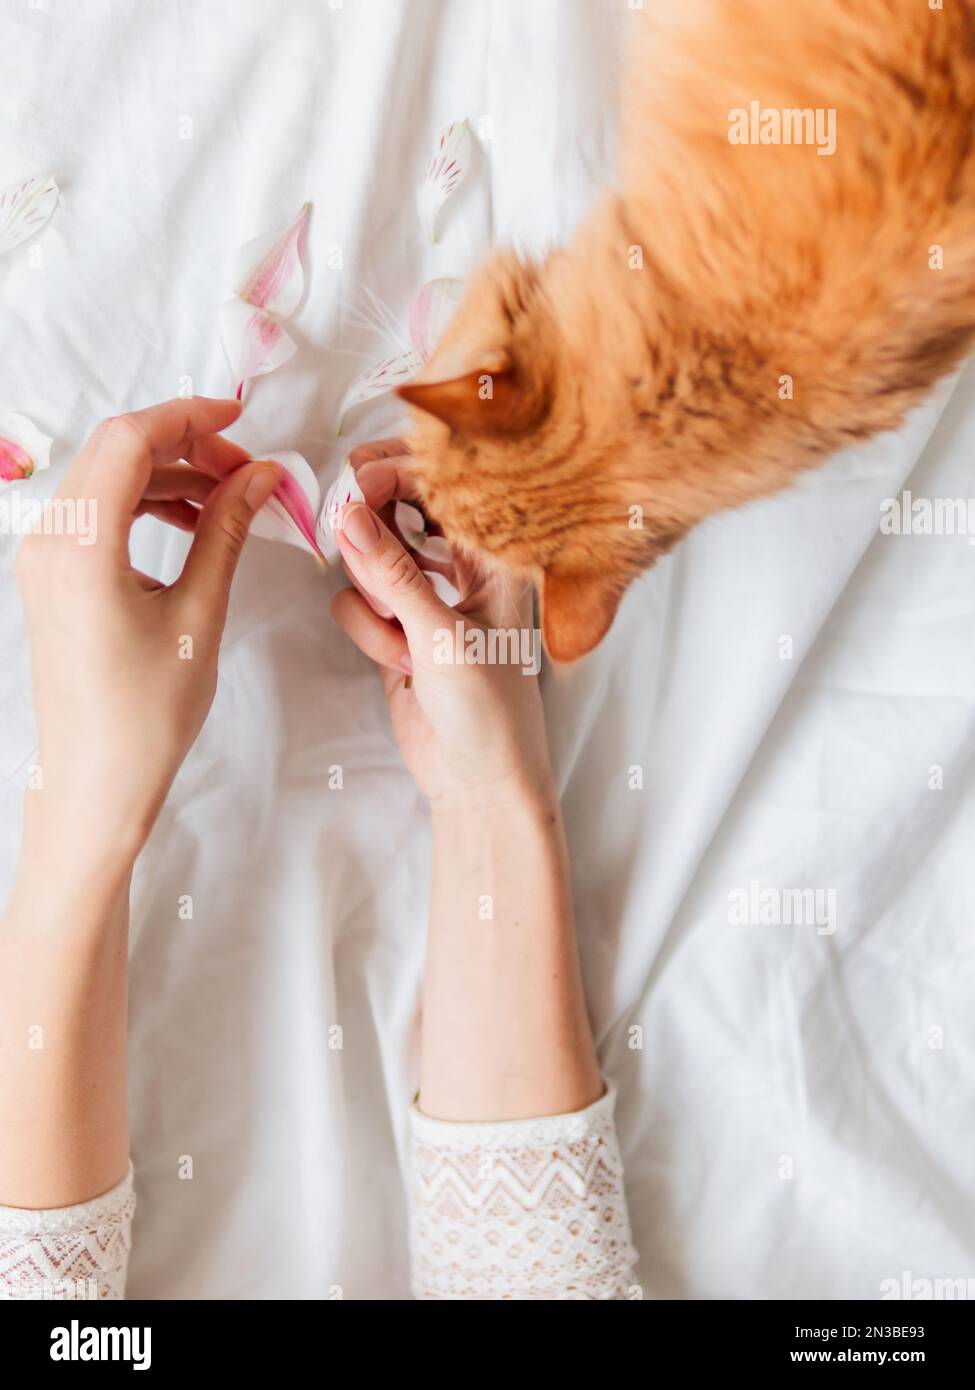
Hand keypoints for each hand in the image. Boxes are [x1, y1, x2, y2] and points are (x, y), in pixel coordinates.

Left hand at [14, 397, 279, 870]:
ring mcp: (42, 559)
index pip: (129, 440)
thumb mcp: (199, 616)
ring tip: (230, 498)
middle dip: (186, 446)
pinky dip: (146, 504)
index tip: (242, 421)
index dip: (189, 416)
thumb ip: (227, 532)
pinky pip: (97, 514)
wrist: (94, 784)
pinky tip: (191, 523)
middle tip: (248, 470)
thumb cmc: (146, 715)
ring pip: (107, 480)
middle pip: (115, 452)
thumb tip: (261, 475)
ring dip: (169, 476)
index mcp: (80, 546)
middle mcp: (48, 541)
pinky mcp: (51, 578)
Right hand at [330, 439, 554, 807]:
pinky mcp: (394, 629)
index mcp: (494, 556)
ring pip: (368, 557)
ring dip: (373, 595)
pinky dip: (366, 629)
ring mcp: (424, 597)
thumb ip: (393, 574)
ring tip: (402, 639)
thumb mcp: (443, 637)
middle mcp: (460, 567)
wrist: (479, 783)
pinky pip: (355, 602)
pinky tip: (398, 665)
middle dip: (373, 530)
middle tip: (346, 531)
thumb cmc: (490, 712)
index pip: (443, 484)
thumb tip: (347, 512)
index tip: (357, 481)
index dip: (397, 471)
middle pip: (397, 508)